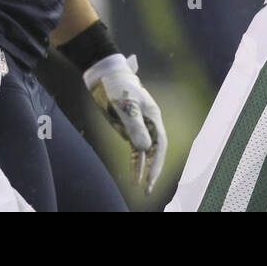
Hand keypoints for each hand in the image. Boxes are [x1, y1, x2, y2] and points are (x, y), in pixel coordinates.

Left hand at [84, 53, 166, 194]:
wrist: (107, 75)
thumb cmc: (118, 88)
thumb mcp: (125, 107)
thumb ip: (135, 127)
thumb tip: (145, 149)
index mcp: (153, 116)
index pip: (159, 144)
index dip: (156, 163)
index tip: (149, 179)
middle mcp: (150, 123)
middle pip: (156, 150)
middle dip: (153, 170)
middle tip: (148, 189)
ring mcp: (140, 125)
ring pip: (146, 152)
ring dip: (145, 168)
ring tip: (142, 187)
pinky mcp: (130, 128)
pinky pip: (135, 148)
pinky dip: (135, 161)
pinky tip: (134, 174)